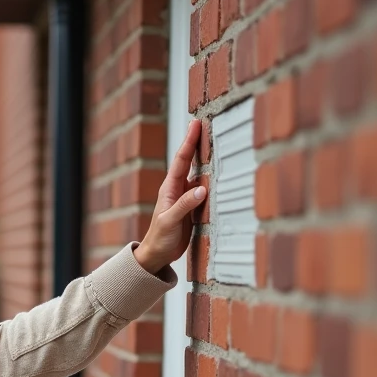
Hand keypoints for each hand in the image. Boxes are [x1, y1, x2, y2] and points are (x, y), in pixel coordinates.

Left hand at [134, 119, 207, 273]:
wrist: (157, 254)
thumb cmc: (160, 238)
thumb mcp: (170, 222)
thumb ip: (184, 205)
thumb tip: (202, 188)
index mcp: (169, 188)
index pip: (181, 160)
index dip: (188, 141)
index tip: (195, 124)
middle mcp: (178, 188)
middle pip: (188, 161)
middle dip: (195, 142)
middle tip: (203, 123)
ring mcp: (185, 196)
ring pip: (197, 173)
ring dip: (205, 157)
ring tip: (214, 140)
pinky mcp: (192, 206)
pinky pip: (204, 187)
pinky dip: (211, 177)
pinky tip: (219, 170)